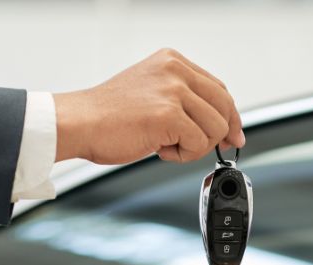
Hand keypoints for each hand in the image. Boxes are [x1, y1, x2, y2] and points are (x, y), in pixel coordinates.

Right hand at [54, 48, 244, 163]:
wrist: (79, 123)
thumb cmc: (109, 116)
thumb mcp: (152, 94)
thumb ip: (183, 101)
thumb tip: (218, 125)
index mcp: (172, 61)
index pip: (218, 88)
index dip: (229, 116)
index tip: (232, 135)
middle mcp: (175, 70)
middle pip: (224, 107)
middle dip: (219, 134)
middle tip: (204, 148)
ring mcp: (173, 90)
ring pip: (215, 128)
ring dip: (194, 147)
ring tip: (166, 145)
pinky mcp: (168, 114)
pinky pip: (198, 143)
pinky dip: (183, 155)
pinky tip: (160, 149)